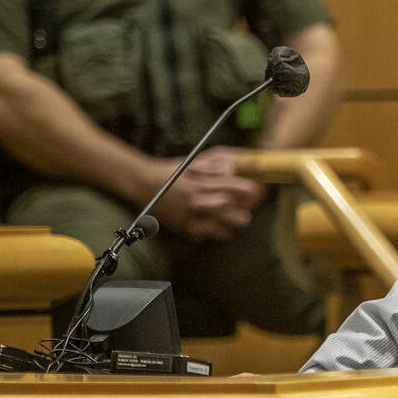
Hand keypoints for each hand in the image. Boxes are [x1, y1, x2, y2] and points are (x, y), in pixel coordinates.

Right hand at [145, 146, 265, 240]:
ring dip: (231, 222)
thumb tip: (231, 169)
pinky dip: (215, 232)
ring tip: (242, 222)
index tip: (255, 190)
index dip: (243, 188)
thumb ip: (211, 168)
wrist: (143, 182)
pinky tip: (224, 232)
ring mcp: (189, 212)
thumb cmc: (169, 172)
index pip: (227, 184)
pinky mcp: (182, 223)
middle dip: (240, 209)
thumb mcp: (192, 164)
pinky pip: (203, 231)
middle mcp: (196, 197)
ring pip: (217, 221)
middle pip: (225, 205)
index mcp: (199, 181)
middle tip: (250, 212)